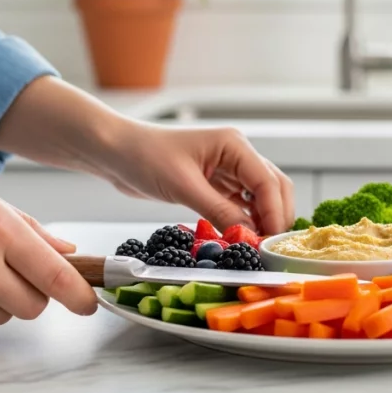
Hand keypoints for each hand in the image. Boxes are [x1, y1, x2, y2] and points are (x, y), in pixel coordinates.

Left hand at [94, 124, 295, 234]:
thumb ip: (219, 211)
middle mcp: (236, 154)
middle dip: (276, 216)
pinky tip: (242, 237)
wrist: (115, 152)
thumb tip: (248, 237)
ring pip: (260, 197)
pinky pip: (240, 204)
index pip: (268, 181)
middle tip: (272, 247)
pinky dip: (245, 221)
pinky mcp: (215, 184)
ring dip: (262, 220)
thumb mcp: (183, 187)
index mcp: (234, 145)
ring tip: (258, 246)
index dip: (274, 212)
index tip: (272, 241)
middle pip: (273, 187)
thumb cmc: (144, 157)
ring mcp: (227, 169)